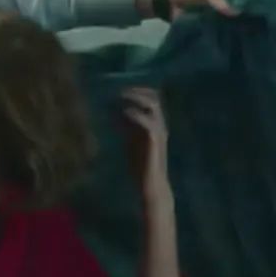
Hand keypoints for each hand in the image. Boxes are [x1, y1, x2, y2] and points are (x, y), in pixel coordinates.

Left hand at [117, 87, 172, 204]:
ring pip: (152, 106)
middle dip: (136, 93)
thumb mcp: (131, 141)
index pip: (153, 101)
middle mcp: (160, 126)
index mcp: (156, 126)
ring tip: (119, 99)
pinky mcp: (154, 141)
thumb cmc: (141, 165)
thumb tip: (115, 114)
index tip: (122, 92)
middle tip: (119, 93)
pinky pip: (146, 122)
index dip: (139, 93)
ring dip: (134, 99)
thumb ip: (126, 127)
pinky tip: (121, 115)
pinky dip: (134, 115)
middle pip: (154, 99)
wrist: (150, 184)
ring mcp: (159, 132)